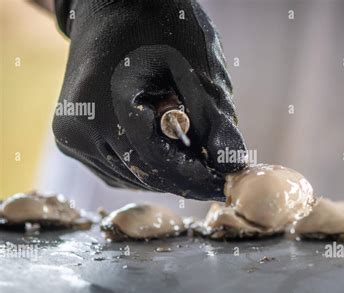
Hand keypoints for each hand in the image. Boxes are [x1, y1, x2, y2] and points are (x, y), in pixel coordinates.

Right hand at [53, 0, 246, 200]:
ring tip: (195, 164)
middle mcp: (78, 126)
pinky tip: (165, 155)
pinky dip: (144, 169)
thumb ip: (215, 122)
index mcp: (105, 103)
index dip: (194, 177)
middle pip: (141, 174)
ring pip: (128, 177)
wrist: (116, 6)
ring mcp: (70, 136)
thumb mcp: (197, 69)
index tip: (223, 184)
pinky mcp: (72, 139)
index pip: (156, 161)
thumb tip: (232, 167)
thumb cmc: (161, 28)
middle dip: (183, 179)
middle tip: (216, 178)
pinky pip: (115, 170)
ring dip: (165, 175)